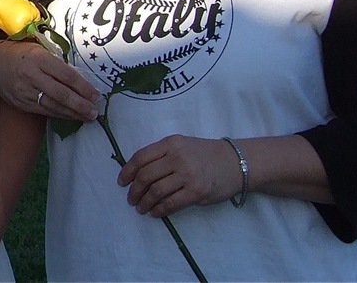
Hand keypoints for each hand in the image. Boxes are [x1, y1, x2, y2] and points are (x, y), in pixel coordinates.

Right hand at [0, 38, 98, 120]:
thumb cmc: (19, 53)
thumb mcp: (38, 50)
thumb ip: (56, 63)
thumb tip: (80, 79)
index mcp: (38, 58)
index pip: (66, 75)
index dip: (83, 87)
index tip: (96, 95)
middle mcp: (32, 75)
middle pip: (61, 94)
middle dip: (80, 105)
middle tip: (95, 112)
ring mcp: (25, 91)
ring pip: (53, 106)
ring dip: (73, 113)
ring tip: (87, 117)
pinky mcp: (21, 103)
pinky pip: (44, 111)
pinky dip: (59, 115)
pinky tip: (70, 116)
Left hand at [118, 135, 241, 217]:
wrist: (235, 162)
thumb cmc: (204, 154)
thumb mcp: (181, 145)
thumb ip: (161, 154)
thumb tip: (135, 172)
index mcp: (170, 143)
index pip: (141, 157)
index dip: (127, 171)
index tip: (121, 182)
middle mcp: (177, 157)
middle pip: (146, 176)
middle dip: (134, 190)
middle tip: (131, 199)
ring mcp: (188, 175)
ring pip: (156, 191)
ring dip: (145, 202)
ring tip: (140, 208)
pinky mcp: (197, 192)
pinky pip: (171, 203)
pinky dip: (159, 210)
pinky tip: (155, 212)